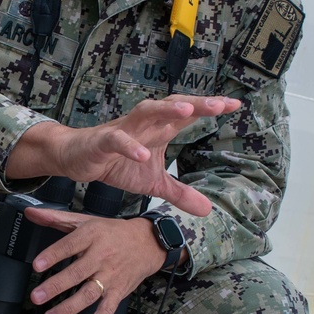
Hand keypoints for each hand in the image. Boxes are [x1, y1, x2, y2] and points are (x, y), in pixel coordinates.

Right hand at [8, 95, 239, 215]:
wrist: (77, 159)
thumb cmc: (117, 165)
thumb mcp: (153, 183)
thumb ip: (180, 194)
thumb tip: (208, 210)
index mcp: (160, 130)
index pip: (189, 115)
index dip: (210, 108)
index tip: (236, 104)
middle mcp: (145, 124)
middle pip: (173, 106)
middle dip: (196, 104)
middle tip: (220, 103)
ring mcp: (124, 129)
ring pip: (146, 112)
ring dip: (165, 110)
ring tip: (186, 112)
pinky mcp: (103, 141)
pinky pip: (117, 140)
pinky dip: (130, 146)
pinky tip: (143, 154)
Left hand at [23, 211, 164, 313]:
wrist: (148, 242)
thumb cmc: (113, 232)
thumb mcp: (85, 221)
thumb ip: (56, 218)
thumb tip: (30, 212)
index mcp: (92, 236)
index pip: (70, 245)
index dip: (53, 255)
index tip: (38, 265)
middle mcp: (101, 256)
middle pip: (77, 273)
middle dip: (56, 286)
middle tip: (37, 296)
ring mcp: (110, 275)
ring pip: (89, 293)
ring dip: (69, 307)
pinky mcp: (119, 290)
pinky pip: (109, 307)